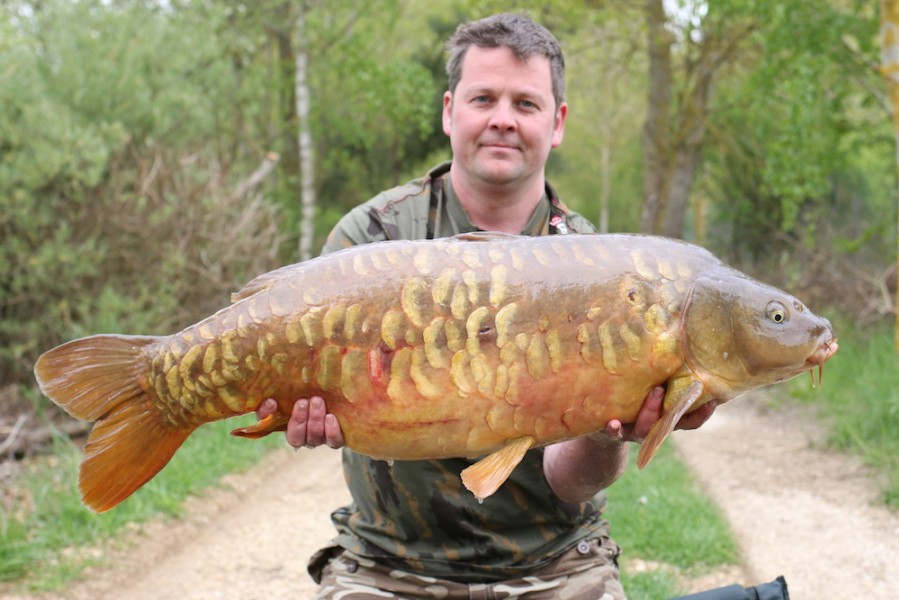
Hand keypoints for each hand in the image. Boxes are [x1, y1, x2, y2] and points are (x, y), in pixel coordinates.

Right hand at [255, 396, 344, 448]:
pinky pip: (333, 442)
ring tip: (317, 401)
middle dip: (298, 419)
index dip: (268, 416)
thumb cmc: (315, 390)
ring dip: (314, 420)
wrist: (341, 395)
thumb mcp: (297, 389)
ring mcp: (320, 439)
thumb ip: (281, 393)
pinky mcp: (337, 439)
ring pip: (314, 438)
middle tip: (302, 401)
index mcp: (287, 423)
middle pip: (296, 438)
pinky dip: (332, 431)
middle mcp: (302, 436)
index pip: (270, 425)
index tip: (272, 402)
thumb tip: (270, 401)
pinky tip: (331, 417)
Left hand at [601, 386, 716, 443]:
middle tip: (663, 387)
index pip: (690, 421)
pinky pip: (615, 434)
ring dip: (648, 412)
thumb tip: (684, 344)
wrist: (607, 420)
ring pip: (644, 428)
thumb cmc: (636, 397)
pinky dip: (614, 429)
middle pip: (667, 423)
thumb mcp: (654, 387)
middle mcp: (654, 427)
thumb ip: (667, 376)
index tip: (713, 401)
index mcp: (667, 419)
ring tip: (653, 392)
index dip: (702, 414)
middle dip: (668, 407)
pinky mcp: (616, 432)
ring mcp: (635, 431)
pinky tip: (612, 422)